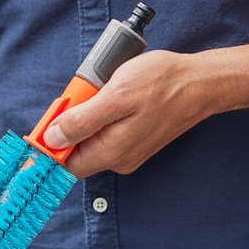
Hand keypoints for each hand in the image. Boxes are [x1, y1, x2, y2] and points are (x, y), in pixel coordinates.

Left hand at [43, 49, 212, 178]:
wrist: (201, 83)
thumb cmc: (162, 84)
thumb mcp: (116, 96)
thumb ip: (82, 121)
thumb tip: (53, 138)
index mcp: (111, 153)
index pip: (65, 165)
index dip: (50, 145)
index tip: (47, 121)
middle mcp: (118, 160)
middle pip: (76, 151)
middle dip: (70, 124)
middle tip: (80, 95)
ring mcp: (127, 152)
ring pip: (91, 139)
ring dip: (87, 116)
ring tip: (102, 90)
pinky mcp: (134, 140)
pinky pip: (106, 132)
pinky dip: (102, 114)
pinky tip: (112, 95)